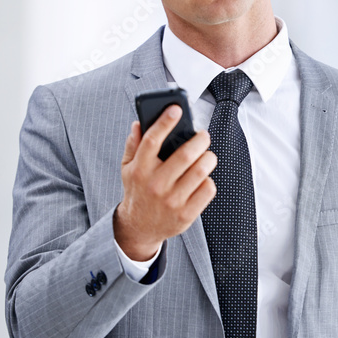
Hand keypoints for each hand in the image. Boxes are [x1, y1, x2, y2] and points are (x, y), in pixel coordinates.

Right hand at [114, 105, 216, 260]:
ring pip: (200, 171)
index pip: (152, 140)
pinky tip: (203, 178)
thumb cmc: (137, 191)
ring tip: (207, 155)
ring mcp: (172, 201)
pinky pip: (207, 189)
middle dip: (200, 140)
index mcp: (140, 170)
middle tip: (203, 135)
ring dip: (209, 158)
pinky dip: (209, 179)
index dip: (165, 122)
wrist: (139, 227)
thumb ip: (133, 145)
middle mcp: (156, 185)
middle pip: (185, 155)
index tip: (176, 109)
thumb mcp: (128, 168)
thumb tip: (138, 123)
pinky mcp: (186, 214)